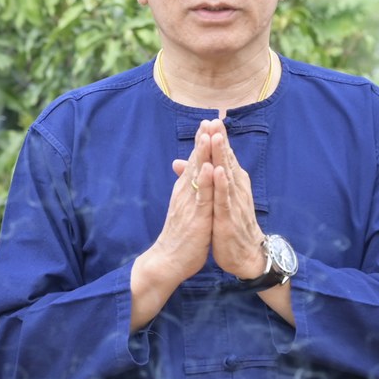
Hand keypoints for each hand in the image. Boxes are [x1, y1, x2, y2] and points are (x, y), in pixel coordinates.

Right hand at [139, 123, 218, 287]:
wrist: (167, 260)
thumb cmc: (179, 235)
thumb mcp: (185, 209)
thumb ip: (188, 191)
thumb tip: (188, 176)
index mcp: (185, 190)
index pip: (196, 161)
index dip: (202, 142)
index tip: (208, 122)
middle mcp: (185, 192)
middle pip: (196, 161)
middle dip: (203, 140)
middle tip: (209, 118)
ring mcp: (190, 203)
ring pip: (198, 174)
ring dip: (203, 153)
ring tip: (208, 134)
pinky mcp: (196, 216)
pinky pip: (202, 196)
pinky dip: (207, 181)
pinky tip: (211, 167)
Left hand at [208, 121, 267, 279]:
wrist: (245, 253)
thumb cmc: (230, 224)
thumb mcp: (216, 198)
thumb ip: (204, 177)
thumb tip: (187, 161)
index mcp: (232, 182)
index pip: (224, 157)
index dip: (218, 139)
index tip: (211, 120)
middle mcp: (236, 188)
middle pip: (227, 160)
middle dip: (221, 140)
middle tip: (215, 120)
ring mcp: (234, 201)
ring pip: (227, 174)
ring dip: (222, 156)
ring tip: (217, 137)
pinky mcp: (229, 216)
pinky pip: (225, 197)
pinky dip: (222, 184)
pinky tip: (218, 171)